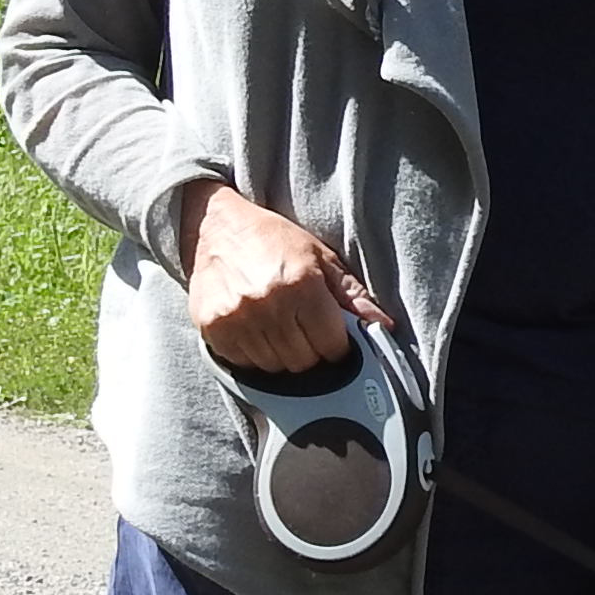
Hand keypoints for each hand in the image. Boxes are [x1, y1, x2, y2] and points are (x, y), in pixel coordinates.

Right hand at [179, 182, 382, 374]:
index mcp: (302, 284)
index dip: (337, 348)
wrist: (216, 226)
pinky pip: (242, 364)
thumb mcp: (320, 257)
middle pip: (303, 362)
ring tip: (279, 328)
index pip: (332, 345)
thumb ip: (351, 294)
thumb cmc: (272, 239)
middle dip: (312, 354)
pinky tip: (255, 332)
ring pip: (274, 367)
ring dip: (282, 357)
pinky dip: (253, 357)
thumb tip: (382, 324)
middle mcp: (268, 303)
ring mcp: (237, 318)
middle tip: (305, 332)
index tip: (334, 341)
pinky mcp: (212, 327)